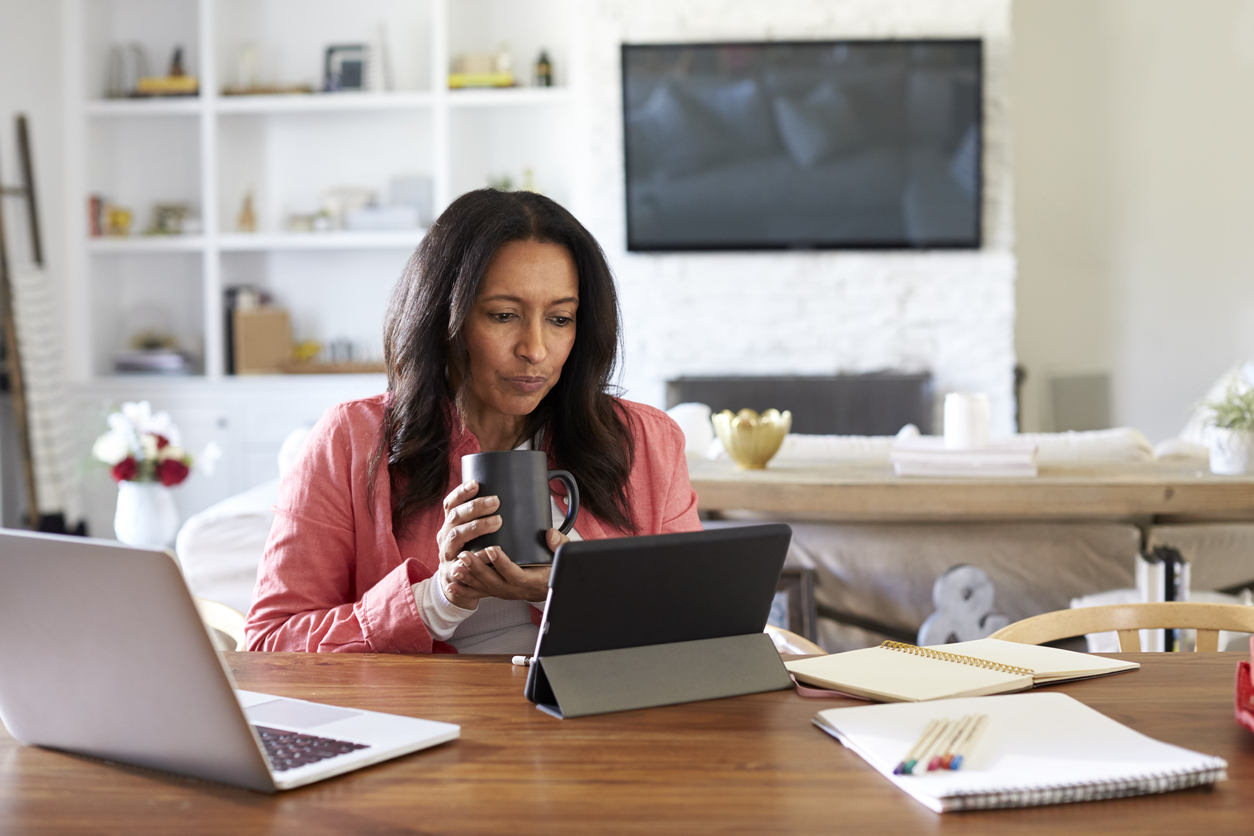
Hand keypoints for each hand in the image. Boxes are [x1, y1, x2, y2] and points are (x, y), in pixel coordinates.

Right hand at [436, 480, 501, 607]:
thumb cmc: (470, 552)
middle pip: (455, 518)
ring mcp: (447, 554)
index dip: (461, 493)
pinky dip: (476, 557)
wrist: (455, 584)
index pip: (451, 504)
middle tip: (496, 502)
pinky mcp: (453, 572)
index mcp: (450, 525)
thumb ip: (484, 520)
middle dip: (474, 507)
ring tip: (497, 522)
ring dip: (475, 527)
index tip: (476, 483)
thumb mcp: (471, 534)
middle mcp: (445, 537)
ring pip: (456, 537)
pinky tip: (490, 552)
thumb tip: (509, 499)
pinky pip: (463, 563)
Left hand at [451, 546, 551, 602]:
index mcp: (530, 580)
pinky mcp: (496, 591)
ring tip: (456, 566)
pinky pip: (478, 593)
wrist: (547, 588)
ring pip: (483, 587)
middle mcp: (514, 589)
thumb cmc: (552, 570)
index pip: (514, 573)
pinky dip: (464, 589)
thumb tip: (551, 534)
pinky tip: (451, 584)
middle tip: (465, 555)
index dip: (502, 563)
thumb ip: (557, 545)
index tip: (492, 550)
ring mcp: (503, 591)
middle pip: (493, 581)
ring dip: (468, 577)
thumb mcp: (560, 556)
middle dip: (478, 569)